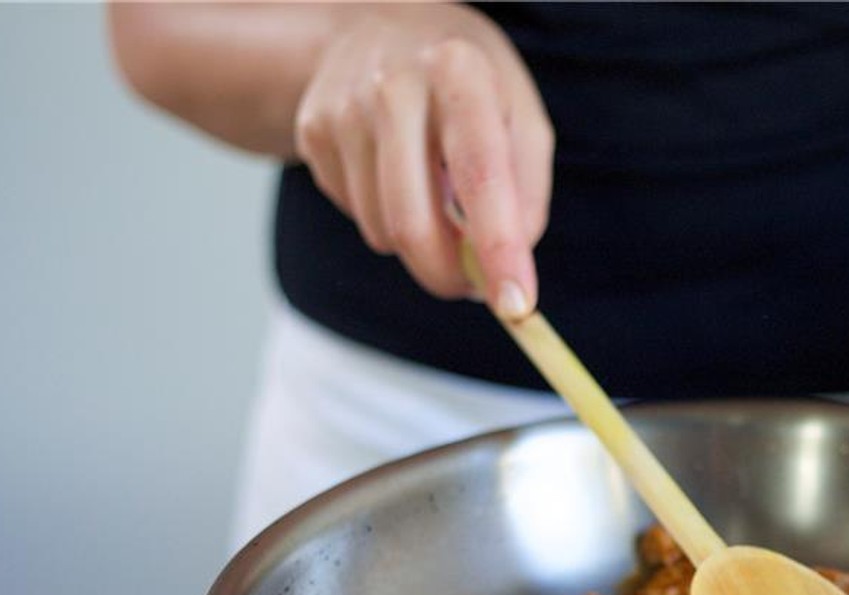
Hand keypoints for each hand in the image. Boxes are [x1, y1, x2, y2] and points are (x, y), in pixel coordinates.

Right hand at [293, 4, 551, 315]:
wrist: (381, 25)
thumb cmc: (467, 83)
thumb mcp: (520, 118)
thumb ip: (528, 193)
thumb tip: (511, 265)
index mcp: (459, 73)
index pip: (482, 177)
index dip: (499, 250)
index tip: (516, 305)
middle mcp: (394, 86)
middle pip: (414, 223)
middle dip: (447, 276)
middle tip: (473, 288)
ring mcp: (343, 109)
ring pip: (382, 231)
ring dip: (419, 244)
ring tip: (437, 200)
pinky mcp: (313, 132)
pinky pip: (356, 215)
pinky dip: (386, 218)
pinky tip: (398, 177)